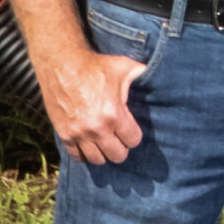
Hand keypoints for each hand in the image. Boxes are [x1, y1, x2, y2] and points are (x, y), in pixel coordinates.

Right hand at [40, 48, 148, 165]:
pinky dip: (84, 154)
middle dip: (121, 147)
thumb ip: (142, 74)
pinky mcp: (64, 134)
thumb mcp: (124, 66)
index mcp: (114, 115)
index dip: (133, 136)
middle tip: (118, 137)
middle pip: (118, 155)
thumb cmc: (95, 66)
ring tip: (104, 142)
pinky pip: (77, 157)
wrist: (61, 64)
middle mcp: (97, 129)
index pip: (133, 141)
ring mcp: (78, 133)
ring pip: (98, 160)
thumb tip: (161, 74)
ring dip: (103, 152)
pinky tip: (88, 144)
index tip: (129, 129)